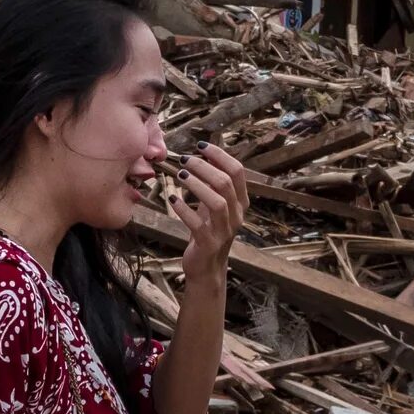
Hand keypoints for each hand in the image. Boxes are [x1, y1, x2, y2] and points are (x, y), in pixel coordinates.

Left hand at [173, 144, 248, 276]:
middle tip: (184, 160)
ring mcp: (224, 231)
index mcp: (240, 202)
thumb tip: (205, 153)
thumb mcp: (214, 204)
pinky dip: (185, 210)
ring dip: (197, 186)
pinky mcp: (209, 244)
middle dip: (204, 167)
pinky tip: (173, 199)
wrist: (206, 267)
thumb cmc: (208, 230)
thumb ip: (214, 183)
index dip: (220, 155)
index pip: (237, 171)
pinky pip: (198, 225)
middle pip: (226, 183)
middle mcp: (237, 216)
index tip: (201, 146)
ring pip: (218, 203)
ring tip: (180, 175)